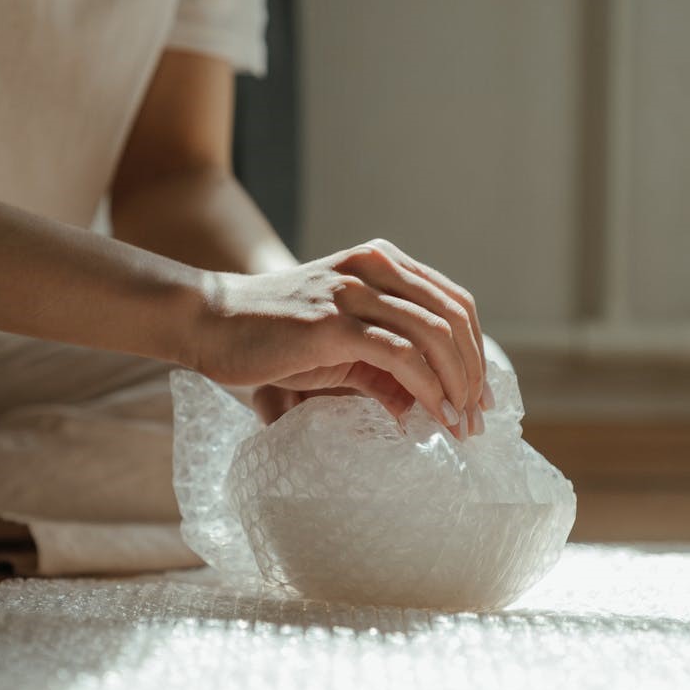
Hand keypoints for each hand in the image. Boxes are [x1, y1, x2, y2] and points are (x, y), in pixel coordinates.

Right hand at [189, 239, 489, 436]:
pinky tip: (434, 417)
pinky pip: (401, 356)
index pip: (453, 302)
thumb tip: (421, 407)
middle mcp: (373, 266)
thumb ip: (381, 366)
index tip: (480, 397)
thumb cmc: (270, 336)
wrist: (209, 323)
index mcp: (380, 262)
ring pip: (435, 335)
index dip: (475, 351)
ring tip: (462, 426)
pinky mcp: (333, 322)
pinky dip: (429, 390)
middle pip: (454, 317)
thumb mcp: (338, 344)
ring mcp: (353, 291)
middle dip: (474, 373)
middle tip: (478, 420)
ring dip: (458, 386)